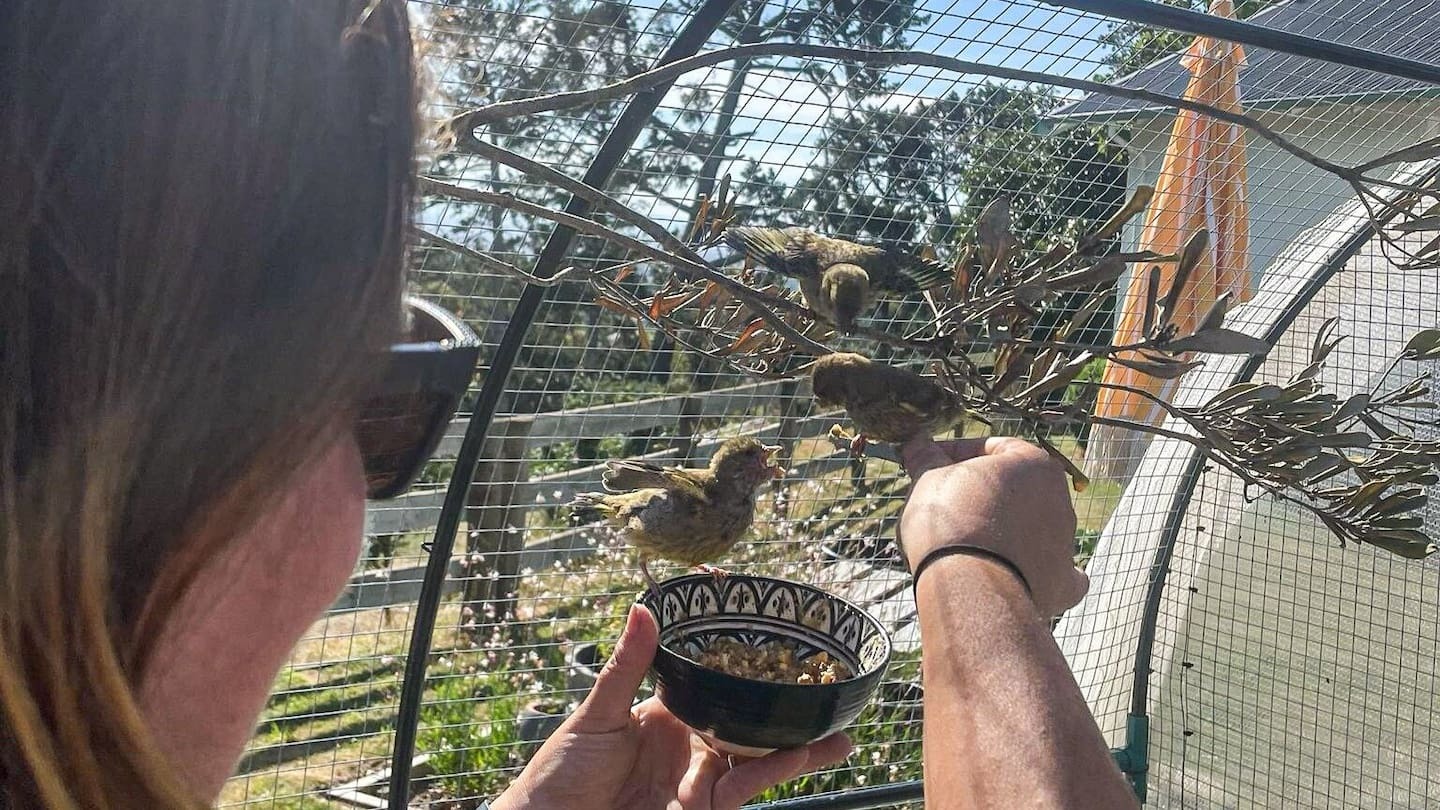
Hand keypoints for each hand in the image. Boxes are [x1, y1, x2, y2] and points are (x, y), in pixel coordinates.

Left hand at [493, 605, 851, 809]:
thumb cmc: (561, 773)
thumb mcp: (597, 714)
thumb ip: (627, 667)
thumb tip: (642, 607)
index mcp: (667, 715)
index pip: (715, 686)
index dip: (745, 671)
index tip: (779, 647)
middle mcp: (690, 746)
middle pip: (747, 725)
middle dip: (786, 713)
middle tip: (828, 690)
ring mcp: (699, 780)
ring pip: (758, 759)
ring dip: (799, 748)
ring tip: (839, 731)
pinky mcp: (704, 809)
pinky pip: (745, 787)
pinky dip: (775, 771)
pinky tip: (804, 754)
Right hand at [898, 436, 1087, 617]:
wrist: (971, 586)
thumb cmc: (951, 522)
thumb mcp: (929, 480)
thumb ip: (927, 459)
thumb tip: (917, 444)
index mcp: (1034, 464)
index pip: (993, 447)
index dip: (956, 453)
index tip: (930, 463)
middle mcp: (1060, 499)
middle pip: (1016, 488)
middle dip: (982, 494)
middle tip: (944, 503)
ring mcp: (1065, 542)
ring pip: (1034, 528)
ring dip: (1006, 530)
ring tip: (967, 542)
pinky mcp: (1063, 581)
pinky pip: (1057, 572)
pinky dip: (1040, 570)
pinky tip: (1020, 573)